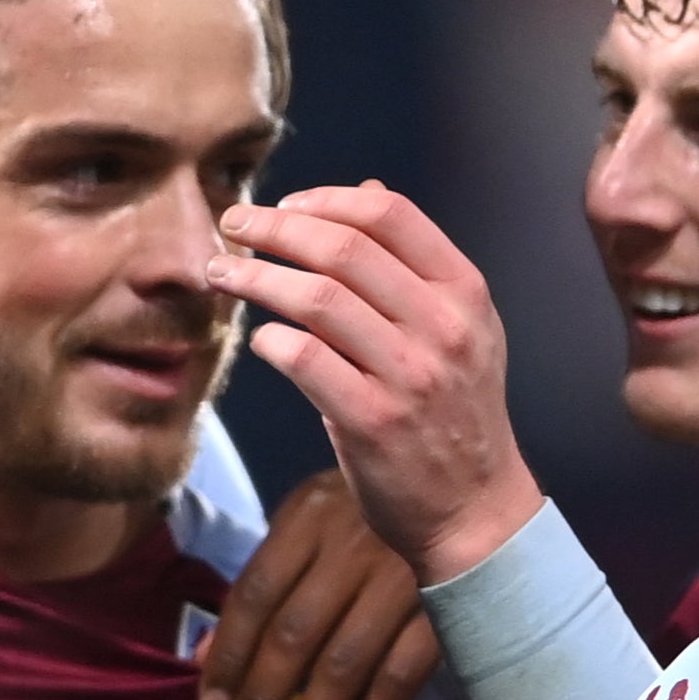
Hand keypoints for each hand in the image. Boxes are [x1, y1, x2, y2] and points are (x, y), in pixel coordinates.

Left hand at [198, 471, 443, 699]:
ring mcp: (404, 580)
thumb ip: (261, 585)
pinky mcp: (444, 616)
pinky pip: (398, 682)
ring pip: (344, 669)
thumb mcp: (305, 524)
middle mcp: (354, 546)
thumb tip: (206, 656)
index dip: (229, 659)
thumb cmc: (368, 510)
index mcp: (309, 517)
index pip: (255, 595)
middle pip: (294, 638)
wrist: (466, 489)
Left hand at [202, 184, 545, 588]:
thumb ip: (413, 264)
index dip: (325, 201)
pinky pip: (306, 360)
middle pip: (344, 249)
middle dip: (275, 229)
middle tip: (232, 226)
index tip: (282, 205)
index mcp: (463, 292)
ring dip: (256, 277)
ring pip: (318, 298)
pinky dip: (270, 340)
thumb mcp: (459, 327)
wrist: (476, 507)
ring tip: (221, 274)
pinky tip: (257, 338)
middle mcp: (443, 326)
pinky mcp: (374, 421)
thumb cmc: (453, 411)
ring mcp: (410, 375)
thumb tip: (364, 193)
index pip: (390, 216)